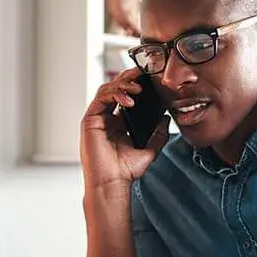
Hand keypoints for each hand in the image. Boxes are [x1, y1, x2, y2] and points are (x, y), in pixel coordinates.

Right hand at [80, 67, 170, 188]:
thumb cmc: (126, 170)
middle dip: (128, 78)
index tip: (149, 79)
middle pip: (114, 88)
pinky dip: (114, 94)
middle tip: (142, 73)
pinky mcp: (90, 120)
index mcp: (118, 123)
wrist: (112, 183)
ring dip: (122, 84)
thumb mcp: (150, 150)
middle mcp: (106, 118)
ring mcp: (97, 118)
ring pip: (106, 90)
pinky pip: (101, 99)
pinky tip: (129, 99)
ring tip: (138, 88)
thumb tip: (167, 119)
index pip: (125, 96)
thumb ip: (158, 135)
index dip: (134, 85)